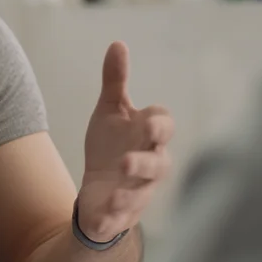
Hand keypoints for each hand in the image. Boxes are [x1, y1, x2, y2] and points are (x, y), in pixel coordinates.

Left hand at [78, 41, 173, 242]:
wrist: (98, 191)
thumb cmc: (112, 145)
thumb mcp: (110, 111)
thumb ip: (115, 80)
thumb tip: (118, 43)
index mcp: (148, 137)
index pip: (164, 126)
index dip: (158, 122)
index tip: (146, 116)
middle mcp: (149, 165)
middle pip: (159, 163)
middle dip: (148, 159)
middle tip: (133, 154)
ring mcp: (137, 192)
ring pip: (143, 193)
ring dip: (131, 190)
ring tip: (115, 182)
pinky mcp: (120, 214)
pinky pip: (121, 218)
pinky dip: (113, 216)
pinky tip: (102, 212)